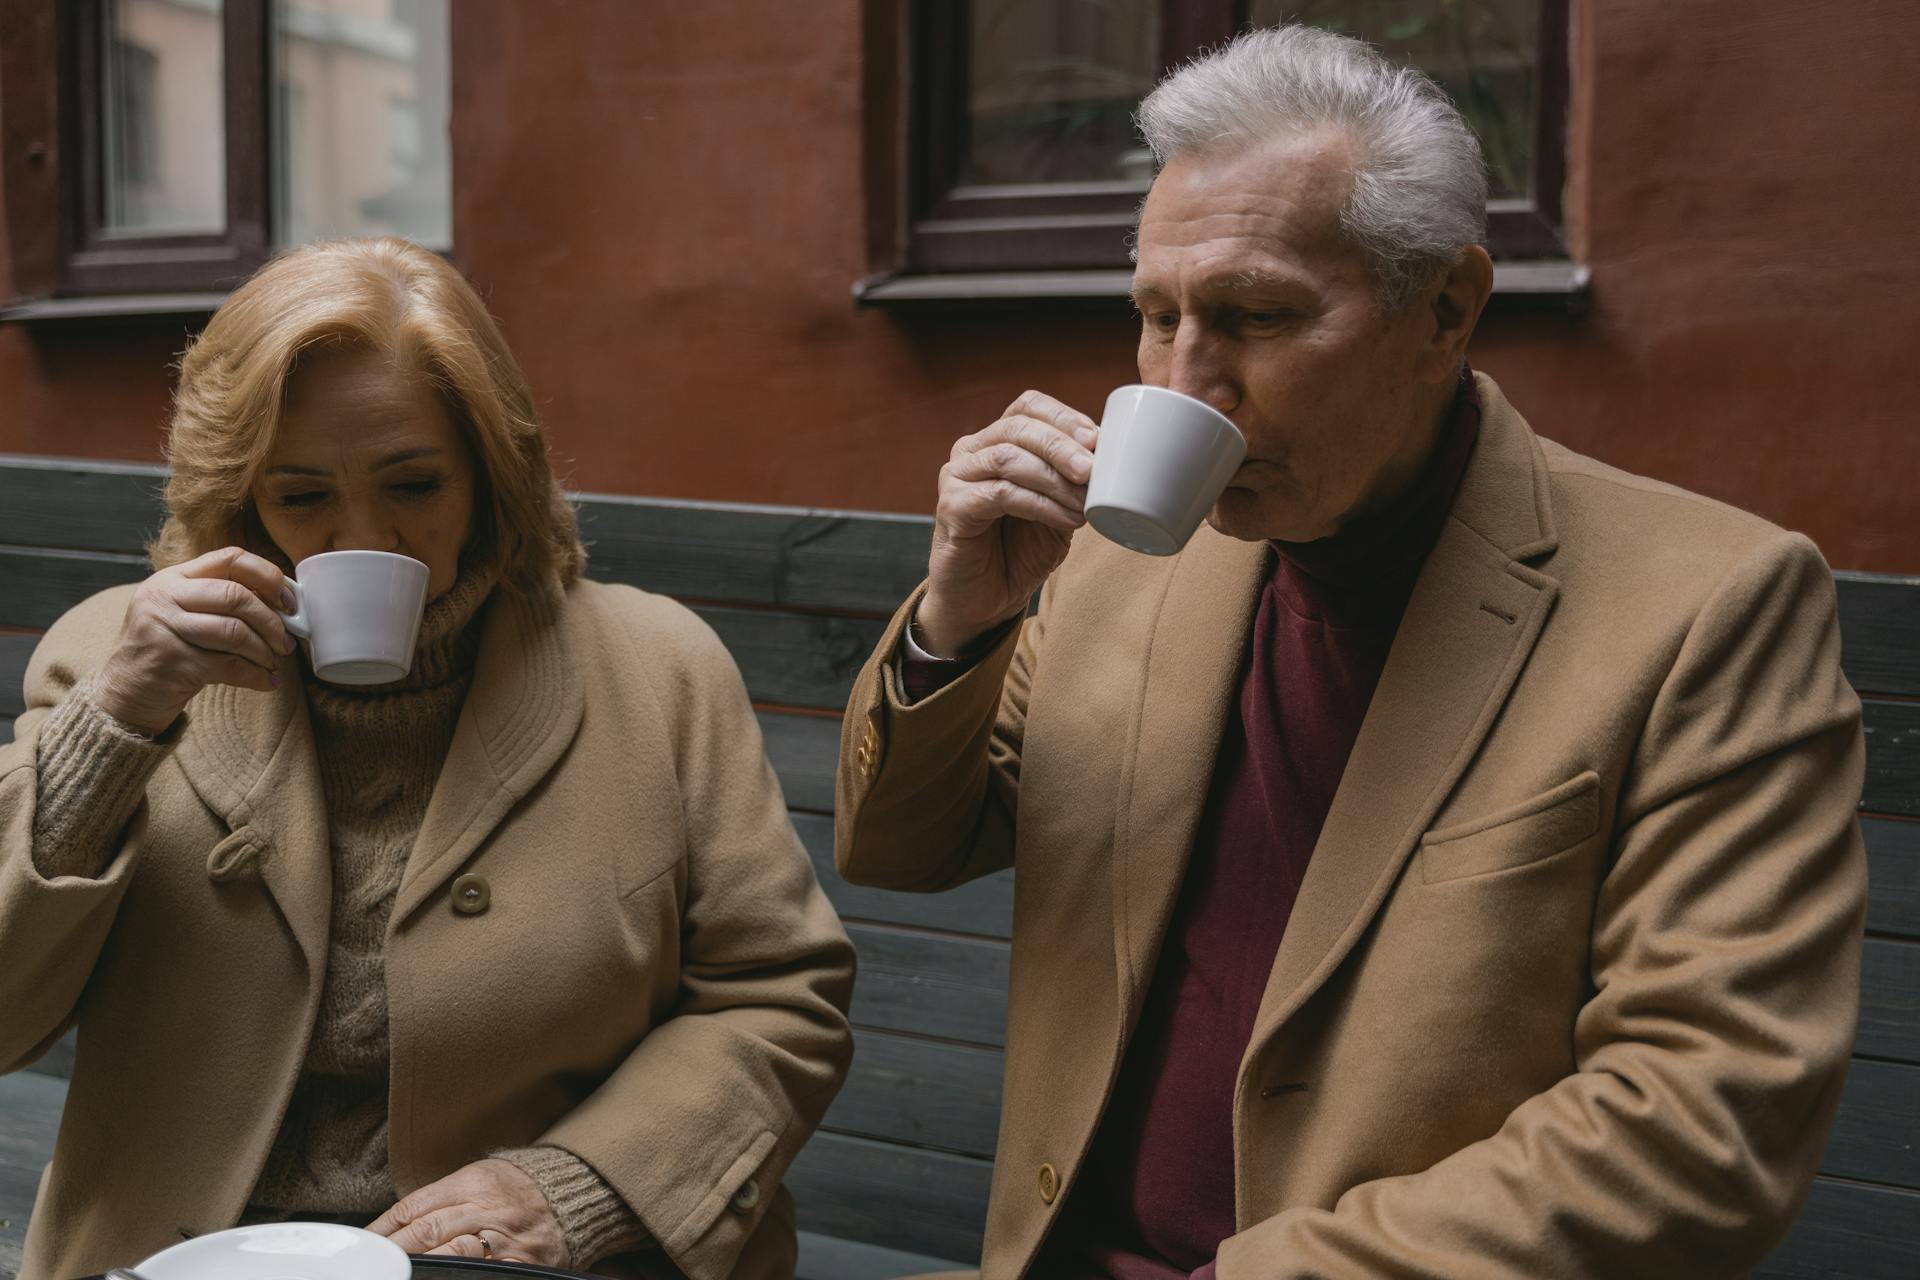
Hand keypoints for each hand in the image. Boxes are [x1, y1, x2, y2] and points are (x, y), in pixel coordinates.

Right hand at [92, 546, 295, 736]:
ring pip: (234, 632)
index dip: (268, 576)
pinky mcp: (172, 661)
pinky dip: (256, 675)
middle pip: (236, 595)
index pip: (230, 558)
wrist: (124, 691)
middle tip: (286, 641)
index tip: (288, 600)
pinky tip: (267, 681)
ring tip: (273, 662)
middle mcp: (165, 596)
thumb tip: (283, 604)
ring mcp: (165, 627)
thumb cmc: (167, 649)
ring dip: (264, 651)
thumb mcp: (185, 613)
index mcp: (173, 577)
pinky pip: (229, 665)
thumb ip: (222, 601)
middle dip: (271, 621)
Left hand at [368, 1158, 568, 1265]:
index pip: (414, 1207)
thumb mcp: (478, 1177)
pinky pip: (484, 1273)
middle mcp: (487, 1208)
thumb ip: (439, 1199)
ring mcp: (505, 1237)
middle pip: (427, 1231)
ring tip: (397, 1275)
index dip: (383, 1230)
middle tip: (371, 1266)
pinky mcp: (521, 1262)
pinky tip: (438, 1278)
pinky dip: (458, 1275)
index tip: (363, 1246)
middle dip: (393, 1252)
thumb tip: (391, 1228)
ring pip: (452, 1254)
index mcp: (473, 1182)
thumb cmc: (516, 1188)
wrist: (571, 1197)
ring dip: (419, 1268)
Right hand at [917, 389, 1096, 656]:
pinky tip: (1065, 520)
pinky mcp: (951, 507)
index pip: (1028, 407)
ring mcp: (957, 477)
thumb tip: (1115, 458)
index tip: (1097, 438)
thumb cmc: (1020, 551)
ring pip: (1010, 458)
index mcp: (996, 440)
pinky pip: (1000, 494)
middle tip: (1093, 470)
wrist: (985, 602)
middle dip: (1062, 446)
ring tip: (1085, 504)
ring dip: (1055, 479)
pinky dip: (1040, 505)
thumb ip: (1075, 482)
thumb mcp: (1058, 509)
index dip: (1064, 417)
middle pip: (1018, 427)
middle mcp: (971, 451)